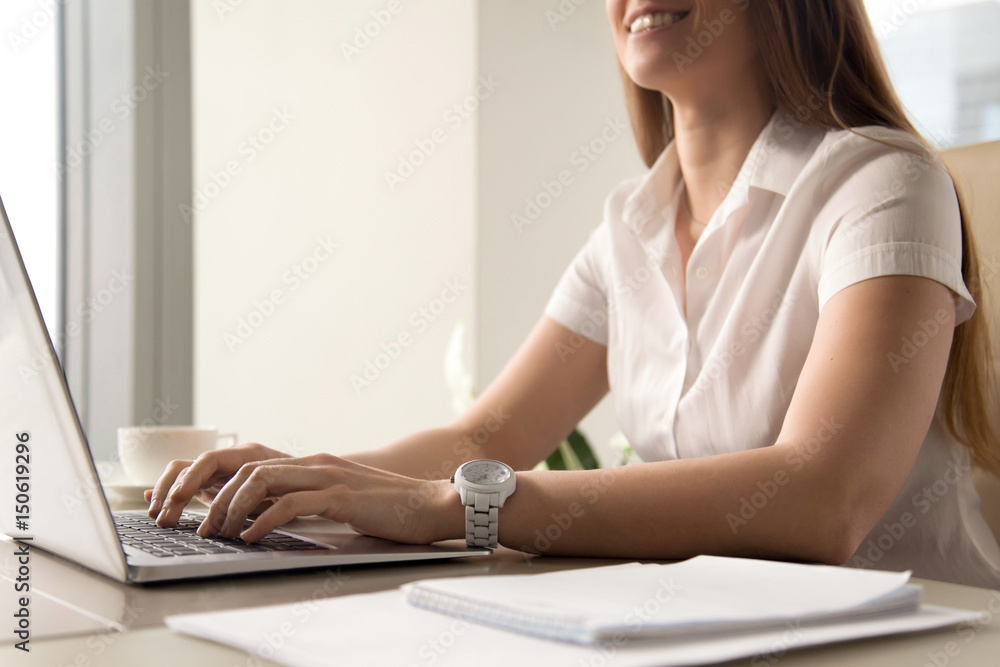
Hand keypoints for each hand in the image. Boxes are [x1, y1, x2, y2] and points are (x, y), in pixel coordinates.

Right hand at [144, 442, 290, 524]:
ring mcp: (221, 471)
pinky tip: (153, 503)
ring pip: (183, 475)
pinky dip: (170, 494)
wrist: (312, 485)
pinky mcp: (215, 484)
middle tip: (163, 518)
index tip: (178, 499)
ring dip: (167, 495)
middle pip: (189, 467)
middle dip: (172, 491)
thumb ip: (265, 506)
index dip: (190, 479)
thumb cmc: (301, 490)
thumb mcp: (287, 499)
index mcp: (248, 455)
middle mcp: (230, 460)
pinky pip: (188, 485)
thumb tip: (240, 522)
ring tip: (157, 517)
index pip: (208, 460)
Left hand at [194, 454, 460, 544]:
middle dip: (218, 497)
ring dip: (232, 507)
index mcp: (317, 463)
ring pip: (263, 480)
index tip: (207, 510)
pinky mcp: (341, 496)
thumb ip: (318, 500)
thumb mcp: (346, 499)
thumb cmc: (394, 508)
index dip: (226, 486)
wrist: (434, 504)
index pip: (257, 466)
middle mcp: (318, 463)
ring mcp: (330, 476)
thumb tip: (285, 516)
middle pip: (250, 469)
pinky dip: (263, 519)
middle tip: (202, 525)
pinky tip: (251, 536)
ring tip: (217, 531)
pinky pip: (291, 503)